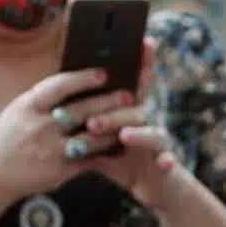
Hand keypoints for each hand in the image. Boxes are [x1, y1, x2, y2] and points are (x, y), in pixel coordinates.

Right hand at [0, 68, 133, 201]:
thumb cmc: (9, 138)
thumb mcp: (19, 111)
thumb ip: (44, 99)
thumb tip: (78, 81)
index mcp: (27, 106)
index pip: (58, 86)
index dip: (82, 79)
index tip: (103, 73)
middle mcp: (39, 126)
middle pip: (81, 110)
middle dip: (108, 102)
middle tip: (129, 94)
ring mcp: (50, 150)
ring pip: (91, 136)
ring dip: (114, 127)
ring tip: (132, 118)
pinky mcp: (60, 170)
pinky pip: (91, 158)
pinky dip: (107, 151)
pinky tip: (121, 144)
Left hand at [83, 40, 189, 211]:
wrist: (152, 186)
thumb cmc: (123, 159)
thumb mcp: (102, 140)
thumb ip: (88, 122)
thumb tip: (57, 105)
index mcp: (128, 111)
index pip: (131, 82)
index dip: (140, 61)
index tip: (143, 40)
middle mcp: (145, 120)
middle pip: (138, 102)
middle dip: (127, 97)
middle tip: (101, 105)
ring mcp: (157, 140)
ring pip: (151, 130)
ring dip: (136, 131)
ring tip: (122, 135)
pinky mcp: (166, 161)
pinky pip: (168, 159)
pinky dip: (167, 160)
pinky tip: (164, 163)